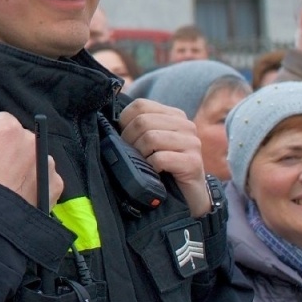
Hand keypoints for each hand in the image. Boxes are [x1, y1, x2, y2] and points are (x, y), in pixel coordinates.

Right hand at [0, 111, 62, 208]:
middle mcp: (33, 142)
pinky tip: (25, 189)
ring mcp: (47, 163)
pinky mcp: (55, 183)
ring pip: (36, 156)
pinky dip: (38, 180)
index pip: (3, 118)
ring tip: (13, 180)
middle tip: (0, 164)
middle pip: (22, 137)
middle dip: (12, 146)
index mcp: (10, 130)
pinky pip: (46, 176)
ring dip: (27, 162)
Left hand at [118, 98, 211, 216]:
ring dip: (140, 154)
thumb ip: (137, 127)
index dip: (125, 121)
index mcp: (173, 115)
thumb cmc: (163, 168)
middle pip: (143, 121)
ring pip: (150, 138)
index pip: (140, 105)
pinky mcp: (193, 162)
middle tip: (132, 156)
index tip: (125, 139)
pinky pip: (160, 158)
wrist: (188, 197)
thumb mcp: (149, 143)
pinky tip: (153, 173)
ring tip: (143, 164)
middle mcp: (185, 125)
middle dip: (129, 140)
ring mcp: (192, 143)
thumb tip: (108, 121)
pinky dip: (150, 166)